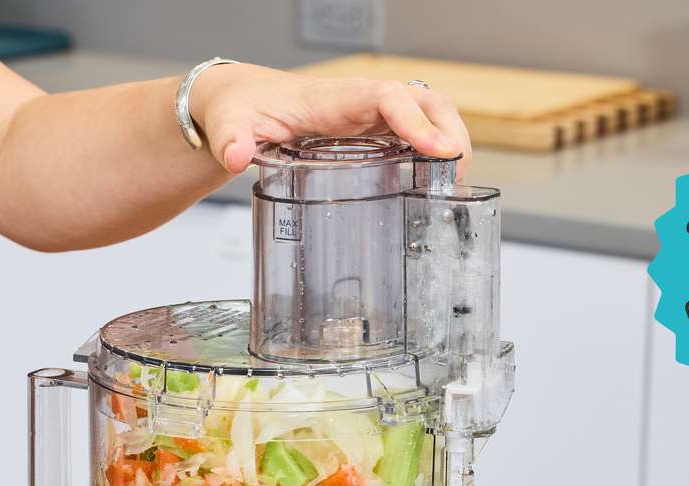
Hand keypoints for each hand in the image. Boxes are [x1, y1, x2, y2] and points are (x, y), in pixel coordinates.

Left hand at [189, 63, 471, 175]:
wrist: (243, 101)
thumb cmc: (243, 108)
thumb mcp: (232, 123)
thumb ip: (234, 139)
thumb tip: (236, 156)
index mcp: (336, 98)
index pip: (387, 99)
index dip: (416, 122)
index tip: (438, 150)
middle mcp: (362, 101)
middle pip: (424, 101)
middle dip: (449, 131)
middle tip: (456, 176)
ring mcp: (372, 114)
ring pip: (428, 114)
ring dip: (450, 141)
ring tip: (453, 185)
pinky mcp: (373, 128)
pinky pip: (417, 131)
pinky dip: (435, 151)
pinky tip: (436, 182)